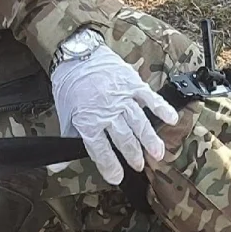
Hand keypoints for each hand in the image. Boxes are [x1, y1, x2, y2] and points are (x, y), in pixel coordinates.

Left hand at [51, 43, 177, 184]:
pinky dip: (161, 108)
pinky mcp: (132, 83)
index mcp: (88, 121)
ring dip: (149, 139)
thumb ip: (68, 140)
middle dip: (133, 155)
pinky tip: (171, 119)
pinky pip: (149, 98)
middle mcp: (106, 111)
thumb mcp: (65, 114)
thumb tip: (58, 166)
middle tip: (139, 165)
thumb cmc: (70, 86)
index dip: (109, 166)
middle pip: (123, 138)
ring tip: (157, 153)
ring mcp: (121, 97)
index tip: (117, 177)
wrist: (77, 54)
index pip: (100, 150)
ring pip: (138, 122)